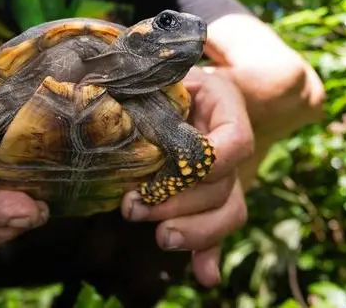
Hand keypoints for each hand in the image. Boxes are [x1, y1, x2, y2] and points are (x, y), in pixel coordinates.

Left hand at [120, 66, 253, 287]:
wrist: (179, 82)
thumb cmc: (161, 73)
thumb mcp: (159, 71)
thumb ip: (148, 85)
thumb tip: (111, 92)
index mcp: (225, 106)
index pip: (234, 143)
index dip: (208, 164)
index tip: (171, 172)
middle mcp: (231, 144)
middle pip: (223, 186)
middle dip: (180, 203)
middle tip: (133, 208)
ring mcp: (226, 174)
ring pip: (228, 211)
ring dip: (196, 232)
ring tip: (161, 239)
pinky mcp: (212, 198)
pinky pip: (219, 230)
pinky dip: (210, 253)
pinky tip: (204, 275)